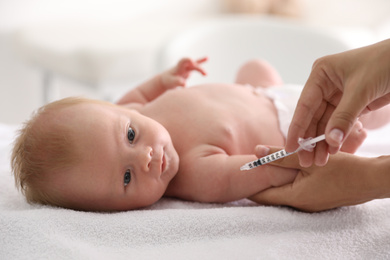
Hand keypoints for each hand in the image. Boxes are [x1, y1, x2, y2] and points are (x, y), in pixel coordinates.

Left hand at [161, 57, 207, 89]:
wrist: (165, 80)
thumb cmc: (168, 81)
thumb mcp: (172, 82)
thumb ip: (178, 82)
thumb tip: (185, 84)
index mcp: (178, 68)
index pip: (182, 61)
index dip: (187, 60)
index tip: (192, 61)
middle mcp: (183, 66)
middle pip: (192, 65)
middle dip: (198, 68)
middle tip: (205, 74)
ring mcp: (186, 68)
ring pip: (194, 64)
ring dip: (200, 63)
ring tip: (207, 58)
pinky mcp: (188, 70)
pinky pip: (195, 66)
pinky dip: (201, 62)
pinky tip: (207, 58)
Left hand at [250, 145, 384, 211]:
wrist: (372, 180)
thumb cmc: (343, 169)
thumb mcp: (309, 159)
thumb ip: (281, 155)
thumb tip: (256, 151)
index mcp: (295, 198)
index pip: (261, 196)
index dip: (248, 185)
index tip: (239, 172)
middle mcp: (300, 205)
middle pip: (270, 195)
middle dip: (259, 181)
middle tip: (250, 165)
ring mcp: (309, 204)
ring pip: (282, 192)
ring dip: (274, 179)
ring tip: (266, 163)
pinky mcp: (316, 199)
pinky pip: (294, 190)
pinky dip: (287, 180)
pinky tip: (287, 167)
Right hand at [286, 39, 389, 166]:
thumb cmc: (385, 62)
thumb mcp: (361, 90)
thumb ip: (344, 116)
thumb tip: (330, 141)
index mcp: (321, 74)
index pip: (305, 105)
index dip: (297, 128)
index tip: (290, 147)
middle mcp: (325, 85)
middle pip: (312, 117)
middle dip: (310, 139)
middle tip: (306, 161)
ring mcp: (337, 96)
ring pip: (325, 123)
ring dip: (323, 142)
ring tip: (320, 161)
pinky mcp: (350, 104)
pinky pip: (338, 124)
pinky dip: (336, 138)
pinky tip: (332, 151)